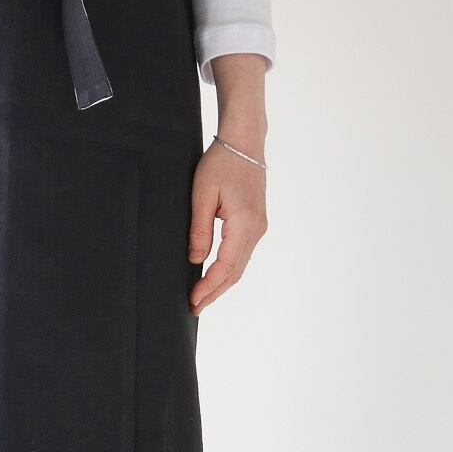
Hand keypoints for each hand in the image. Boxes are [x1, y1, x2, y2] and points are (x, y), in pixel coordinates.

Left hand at [187, 136, 267, 314]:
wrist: (244, 143)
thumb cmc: (221, 163)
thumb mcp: (202, 194)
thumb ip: (199, 229)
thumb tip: (195, 260)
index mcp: (244, 224)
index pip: (225, 266)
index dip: (209, 286)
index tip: (193, 300)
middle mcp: (256, 229)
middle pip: (236, 272)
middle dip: (215, 292)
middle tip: (195, 308)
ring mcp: (259, 227)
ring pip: (240, 265)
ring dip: (222, 284)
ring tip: (203, 298)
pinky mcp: (256, 223)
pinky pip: (242, 253)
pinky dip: (229, 269)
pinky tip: (215, 276)